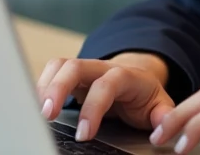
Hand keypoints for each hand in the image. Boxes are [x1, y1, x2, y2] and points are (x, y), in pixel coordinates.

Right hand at [36, 54, 175, 142]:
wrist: (136, 78)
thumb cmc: (144, 96)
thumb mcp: (160, 105)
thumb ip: (163, 115)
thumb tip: (163, 128)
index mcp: (125, 76)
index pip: (107, 84)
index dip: (94, 107)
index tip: (84, 134)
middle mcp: (101, 68)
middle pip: (75, 66)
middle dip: (59, 89)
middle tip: (48, 116)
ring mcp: (84, 69)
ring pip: (60, 65)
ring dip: (45, 86)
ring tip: (37, 112)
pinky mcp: (71, 76)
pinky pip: (52, 72)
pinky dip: (41, 86)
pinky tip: (35, 106)